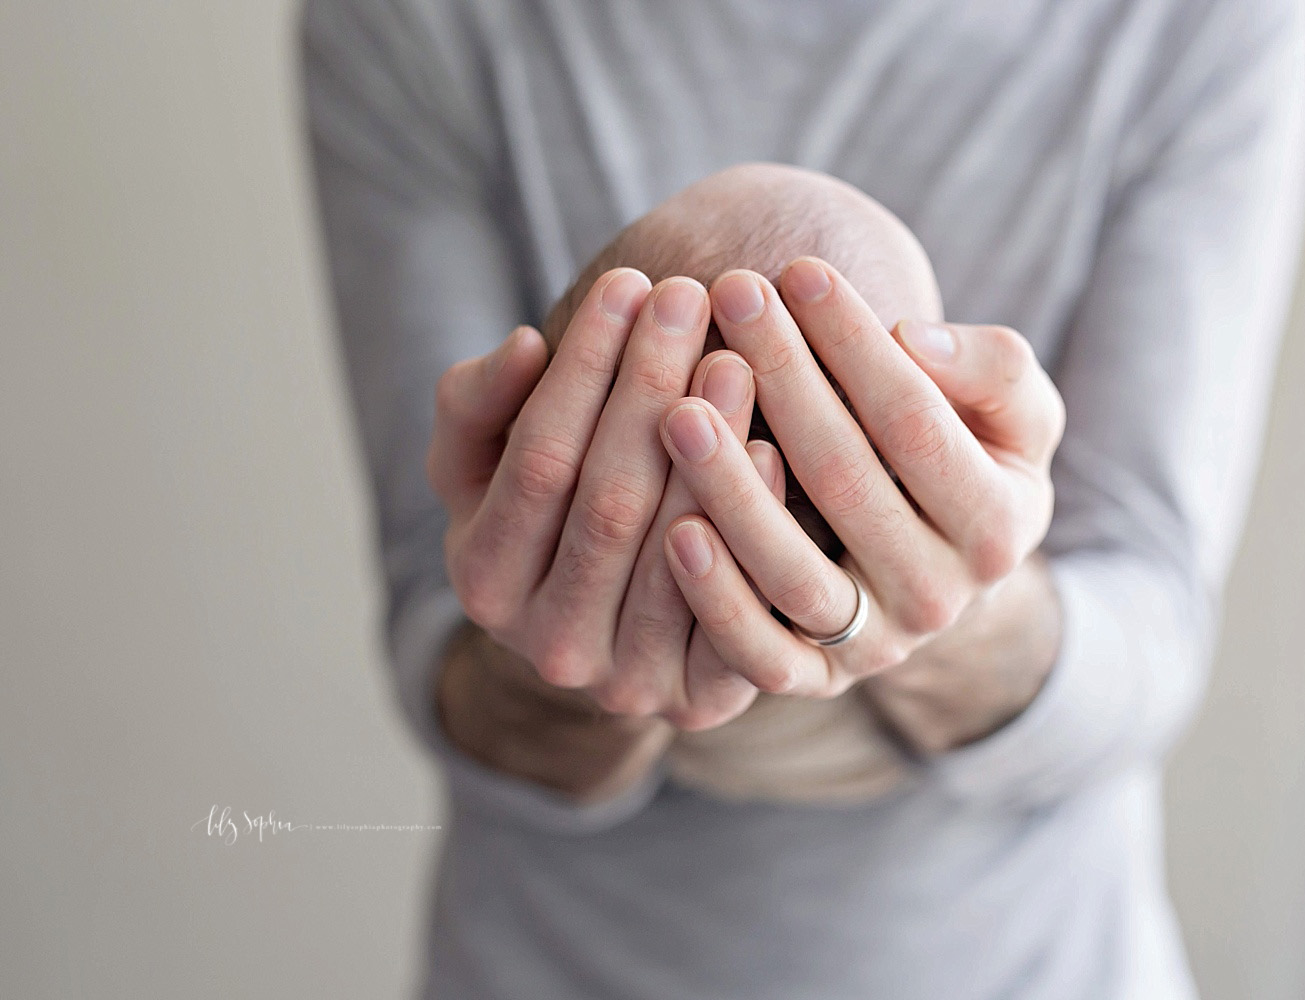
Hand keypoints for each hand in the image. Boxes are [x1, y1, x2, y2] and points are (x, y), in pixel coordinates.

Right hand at [427, 268, 764, 731]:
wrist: (610, 622)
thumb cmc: (548, 511)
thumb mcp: (486, 461)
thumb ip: (480, 405)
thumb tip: (524, 345)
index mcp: (484, 583)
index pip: (538, 460)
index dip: (583, 369)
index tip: (627, 283)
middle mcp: (549, 647)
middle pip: (608, 502)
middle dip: (650, 389)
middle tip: (694, 297)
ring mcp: (628, 684)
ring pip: (674, 550)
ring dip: (712, 449)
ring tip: (740, 355)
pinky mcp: (703, 701)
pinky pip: (734, 613)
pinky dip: (753, 529)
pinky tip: (779, 451)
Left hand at [656, 258, 1064, 697]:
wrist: (939, 565)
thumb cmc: (966, 458)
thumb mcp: (1014, 413)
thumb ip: (993, 369)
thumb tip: (916, 340)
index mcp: (1002, 527)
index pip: (916, 423)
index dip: (856, 346)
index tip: (800, 271)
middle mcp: (942, 598)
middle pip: (846, 481)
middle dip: (784, 379)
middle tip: (729, 296)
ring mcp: (875, 647)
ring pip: (793, 574)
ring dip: (730, 489)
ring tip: (677, 408)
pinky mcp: (813, 681)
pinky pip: (758, 655)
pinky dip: (716, 601)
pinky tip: (672, 531)